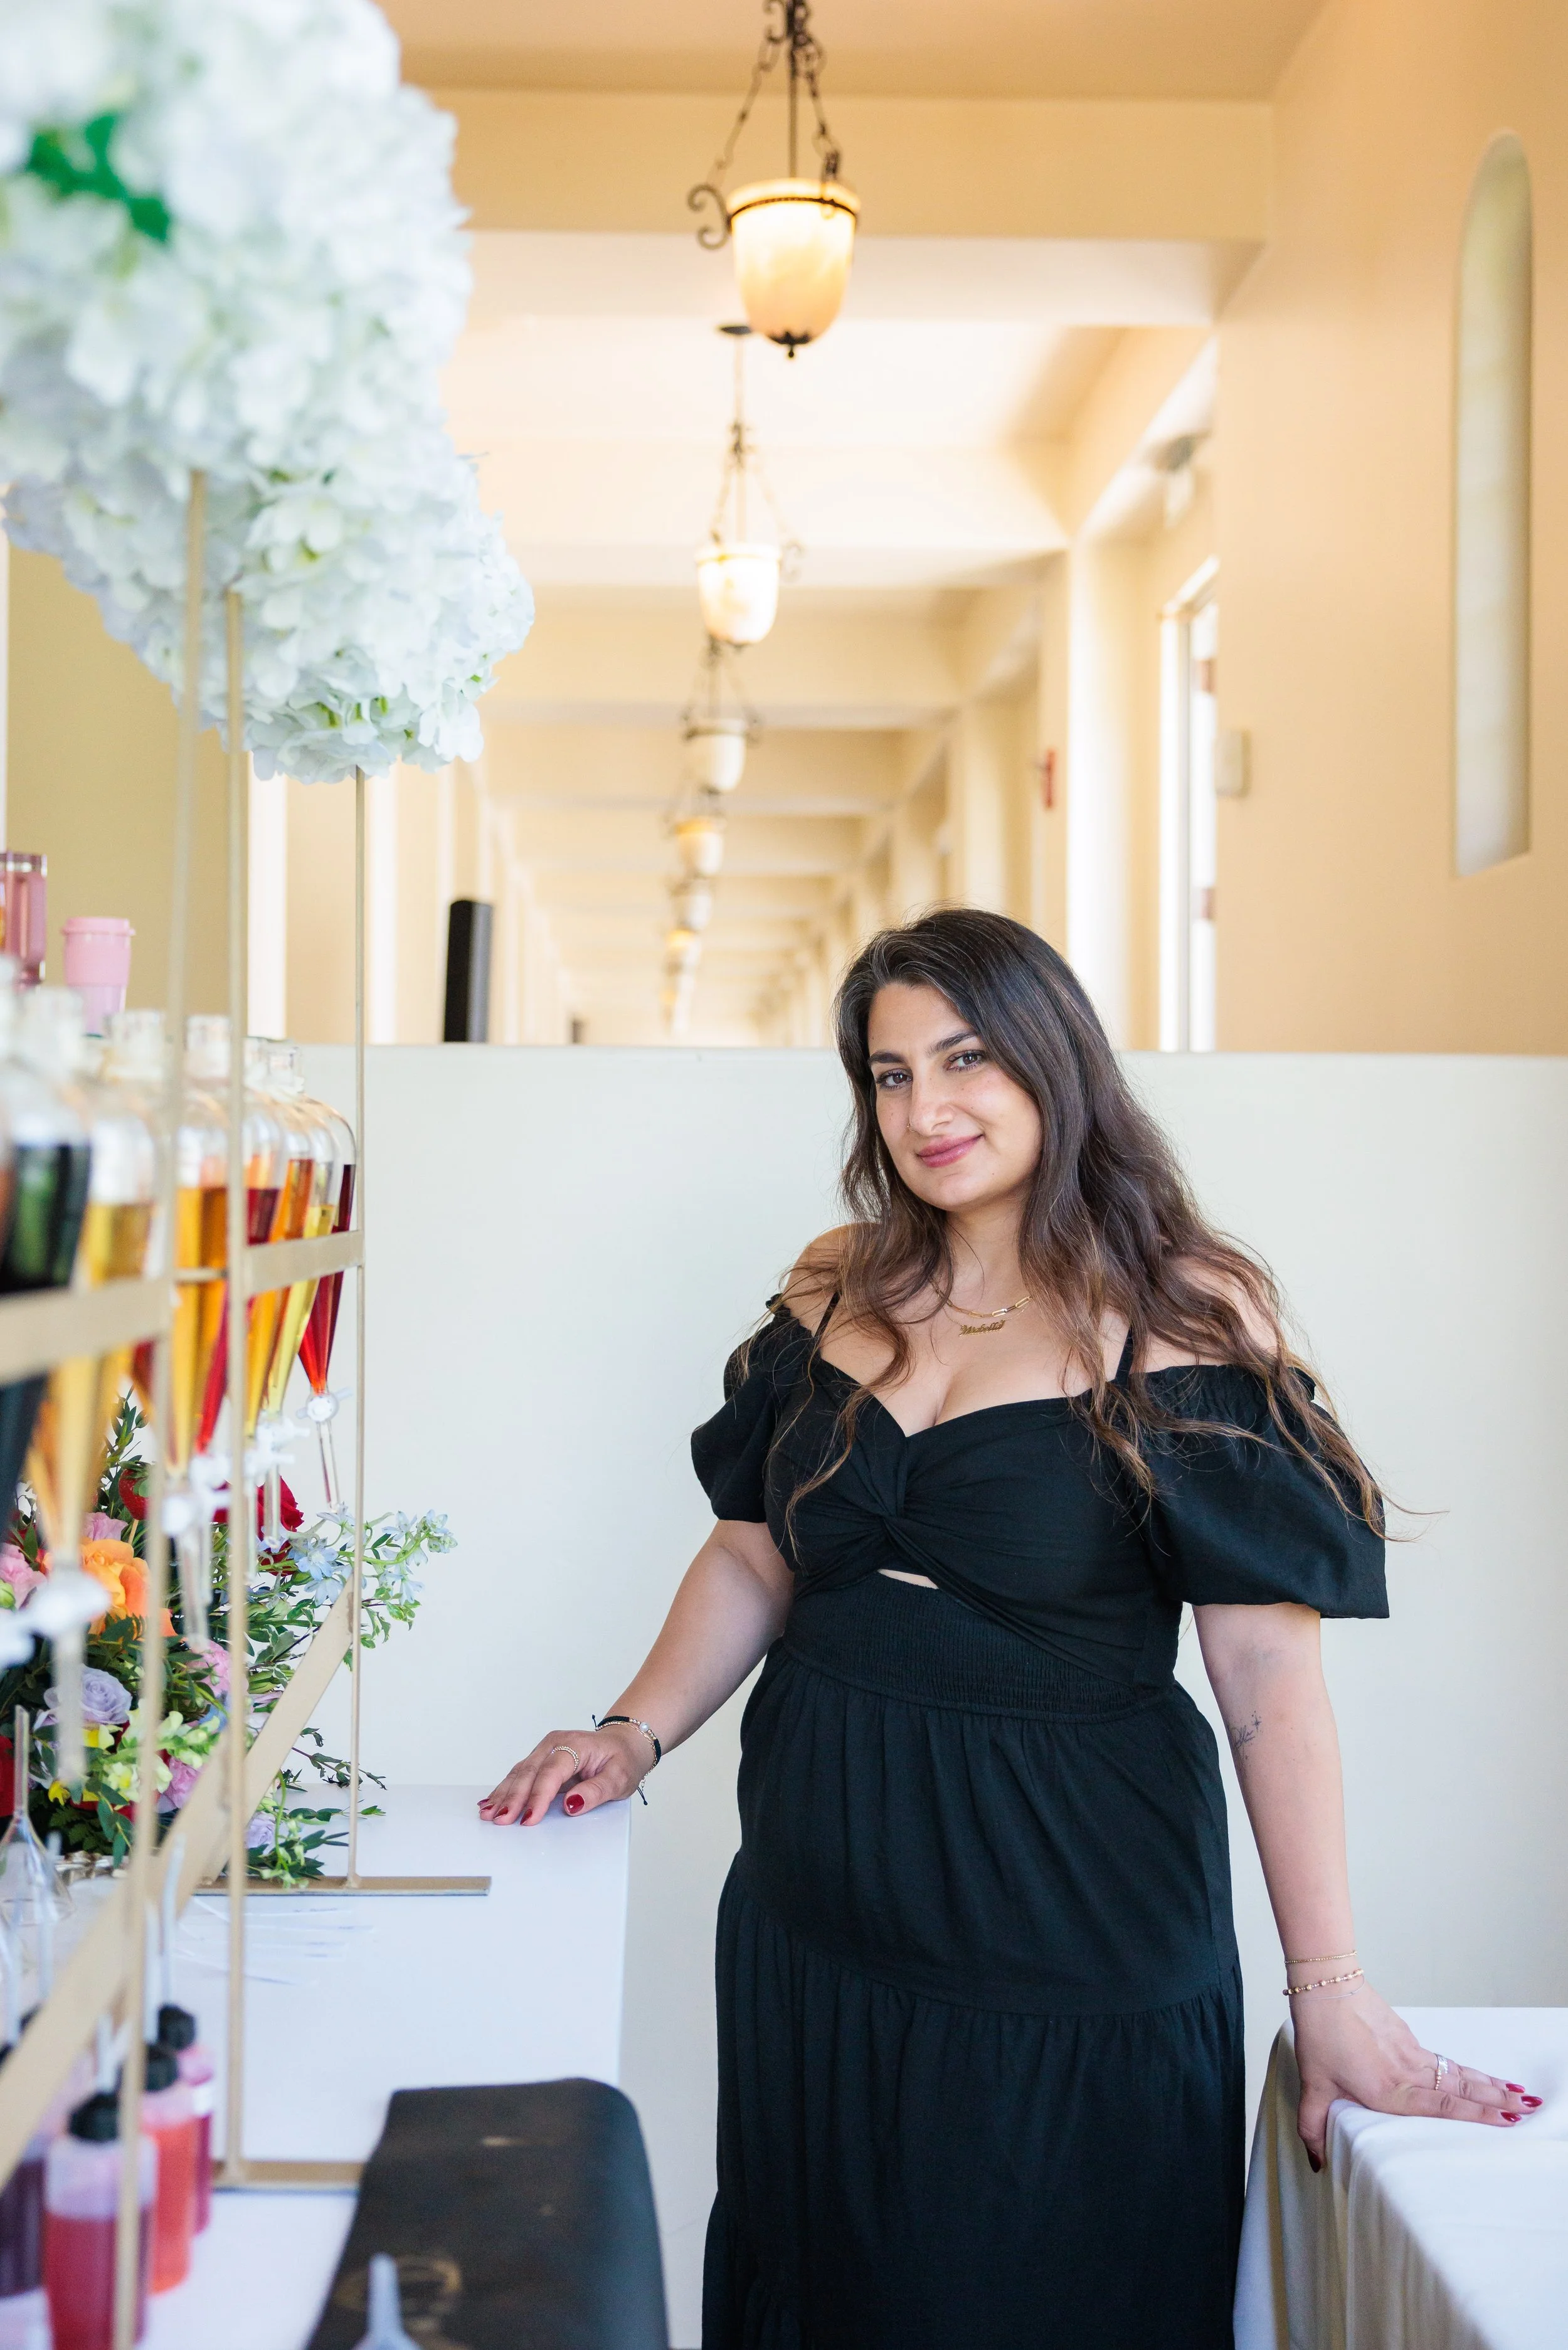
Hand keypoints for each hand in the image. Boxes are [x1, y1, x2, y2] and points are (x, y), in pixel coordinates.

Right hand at [477, 1724, 649, 1826]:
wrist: (624, 1744)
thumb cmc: (622, 1760)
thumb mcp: (620, 1778)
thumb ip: (596, 1792)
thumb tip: (571, 1805)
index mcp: (574, 1745)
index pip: (551, 1772)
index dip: (538, 1797)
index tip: (528, 1819)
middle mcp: (555, 1744)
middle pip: (529, 1771)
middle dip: (513, 1797)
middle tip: (500, 1820)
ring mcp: (545, 1750)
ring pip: (519, 1773)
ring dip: (503, 1795)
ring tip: (489, 1814)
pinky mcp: (540, 1760)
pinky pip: (520, 1775)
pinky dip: (505, 1790)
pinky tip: (490, 1802)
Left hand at [1293, 1981, 1540, 2165]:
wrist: (1326, 1984)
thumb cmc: (1319, 2034)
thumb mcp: (1313, 2085)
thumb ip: (1313, 2126)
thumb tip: (1316, 2163)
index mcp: (1388, 2091)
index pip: (1443, 2107)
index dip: (1477, 2115)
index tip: (1506, 2120)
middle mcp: (1407, 2073)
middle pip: (1460, 2090)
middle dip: (1496, 2101)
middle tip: (1527, 2109)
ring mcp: (1410, 2052)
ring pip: (1456, 2073)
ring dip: (1487, 2085)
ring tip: (1517, 2094)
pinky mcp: (1407, 2036)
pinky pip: (1443, 2060)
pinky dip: (1464, 2071)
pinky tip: (1476, 2077)